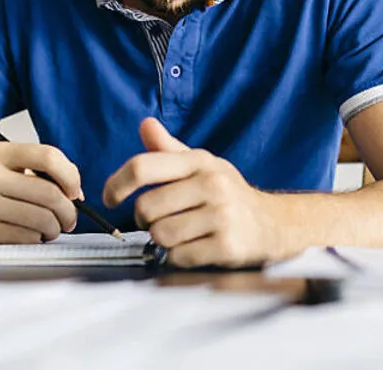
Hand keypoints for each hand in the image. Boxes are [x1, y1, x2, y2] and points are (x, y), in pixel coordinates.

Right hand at [0, 141, 81, 242]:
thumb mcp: (4, 163)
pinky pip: (26, 238)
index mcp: (0, 153)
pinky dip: (37, 239)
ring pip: (41, 220)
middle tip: (69, 218)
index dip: (71, 176)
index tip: (74, 191)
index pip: (49, 157)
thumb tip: (75, 194)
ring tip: (51, 228)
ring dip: (55, 229)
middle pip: (50, 194)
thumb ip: (39, 170)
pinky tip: (32, 235)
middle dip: (69, 211)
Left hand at [103, 118, 283, 267]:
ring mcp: (222, 216)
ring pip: (160, 235)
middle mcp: (212, 185)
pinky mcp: (227, 246)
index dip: (116, 183)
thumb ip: (168, 149)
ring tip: (182, 233)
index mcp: (199, 162)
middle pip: (146, 208)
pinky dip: (179, 257)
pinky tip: (195, 248)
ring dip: (164, 240)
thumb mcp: (201, 166)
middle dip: (146, 219)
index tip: (110, 197)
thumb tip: (145, 125)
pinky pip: (178, 257)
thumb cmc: (227, 194)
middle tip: (161, 219)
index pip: (143, 166)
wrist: (273, 224)